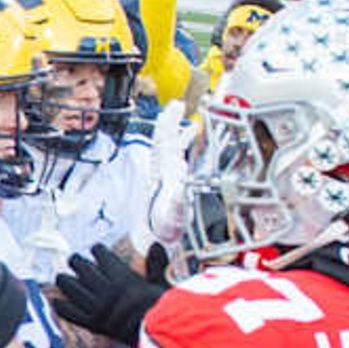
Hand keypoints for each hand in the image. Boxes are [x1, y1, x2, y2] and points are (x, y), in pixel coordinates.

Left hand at [49, 241, 162, 347]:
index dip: (98, 251)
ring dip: (65, 280)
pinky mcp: (92, 325)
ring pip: (73, 288)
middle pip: (84, 269)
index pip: (103, 257)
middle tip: (74, 260)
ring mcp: (98, 308)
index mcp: (124, 278)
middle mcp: (107, 291)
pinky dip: (61, 306)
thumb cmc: (163, 312)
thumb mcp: (162, 285)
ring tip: (62, 277)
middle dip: (77, 262)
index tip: (96, 250)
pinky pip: (71, 313)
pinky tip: (56, 301)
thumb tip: (155, 245)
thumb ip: (156, 264)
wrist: (157, 338)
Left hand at [143, 106, 193, 246]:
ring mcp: (165, 176)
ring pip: (169, 147)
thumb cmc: (163, 232)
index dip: (168, 124)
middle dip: (170, 121)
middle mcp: (162, 173)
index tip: (174, 108)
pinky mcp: (171, 182)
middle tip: (178, 104)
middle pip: (163, 140)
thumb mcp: (173, 218)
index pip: (163, 143)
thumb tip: (181, 187)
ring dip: (176, 130)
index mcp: (162, 175)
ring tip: (185, 116)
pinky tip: (191, 139)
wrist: (157, 243)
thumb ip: (178, 203)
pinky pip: (176, 156)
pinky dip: (183, 144)